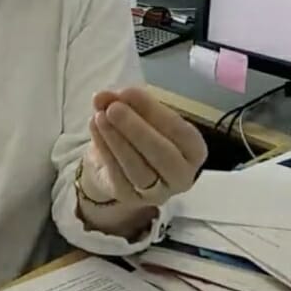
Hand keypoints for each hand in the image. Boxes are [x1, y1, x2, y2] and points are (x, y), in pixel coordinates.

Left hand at [82, 87, 206, 207]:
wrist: (121, 163)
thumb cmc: (144, 133)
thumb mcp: (141, 113)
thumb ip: (127, 101)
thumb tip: (103, 96)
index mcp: (194, 150)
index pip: (180, 132)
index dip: (154, 111)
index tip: (129, 92)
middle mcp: (181, 175)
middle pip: (163, 155)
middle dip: (137, 129)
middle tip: (114, 108)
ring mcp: (156, 191)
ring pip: (138, 169)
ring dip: (117, 140)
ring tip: (100, 116)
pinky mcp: (130, 198)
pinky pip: (118, 175)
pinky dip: (105, 150)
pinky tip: (95, 128)